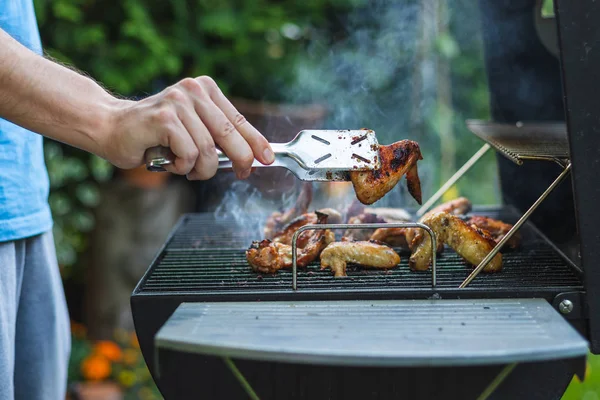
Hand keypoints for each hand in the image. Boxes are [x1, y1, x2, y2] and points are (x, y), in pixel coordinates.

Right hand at [103, 76, 273, 179]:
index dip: (256, 141)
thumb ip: (216, 137)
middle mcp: (193, 91)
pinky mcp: (165, 117)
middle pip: (230, 134)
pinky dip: (182, 167)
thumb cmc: (153, 135)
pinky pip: (189, 154)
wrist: (110, 127)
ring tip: (185, 168)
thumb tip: (248, 157)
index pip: (238, 119)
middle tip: (241, 173)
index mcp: (204, 89)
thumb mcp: (191, 130)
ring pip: (209, 150)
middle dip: (240, 160)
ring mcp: (178, 102)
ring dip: (200, 170)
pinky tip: (169, 161)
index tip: (268, 158)